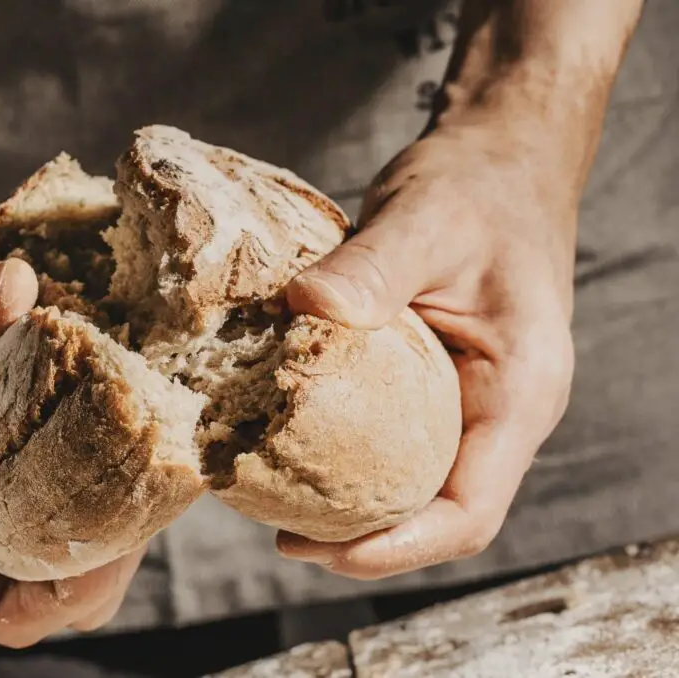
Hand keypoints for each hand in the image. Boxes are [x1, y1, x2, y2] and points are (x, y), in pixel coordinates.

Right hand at [0, 226, 141, 645]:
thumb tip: (20, 290)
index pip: (5, 606)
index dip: (70, 592)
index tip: (121, 533)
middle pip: (53, 569)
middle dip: (112, 536)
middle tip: (154, 468)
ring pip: (61, 505)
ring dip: (110, 475)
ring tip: (151, 422)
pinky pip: (53, 440)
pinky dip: (90, 418)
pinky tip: (120, 372)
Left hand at [279, 121, 576, 578]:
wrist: (500, 158)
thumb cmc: (479, 186)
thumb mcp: (428, 219)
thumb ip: (373, 267)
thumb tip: (301, 309)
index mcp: (519, 392)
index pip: (469, 511)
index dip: (397, 548)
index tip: (317, 549)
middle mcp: (498, 411)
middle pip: (436, 513)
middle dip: (361, 538)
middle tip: (279, 534)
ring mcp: (468, 399)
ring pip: (415, 482)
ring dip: (352, 504)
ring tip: (275, 500)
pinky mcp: (436, 381)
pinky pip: (395, 439)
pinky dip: (347, 454)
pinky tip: (291, 442)